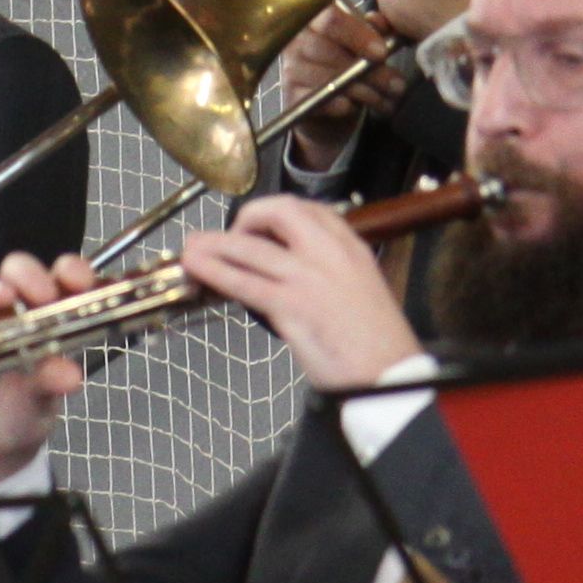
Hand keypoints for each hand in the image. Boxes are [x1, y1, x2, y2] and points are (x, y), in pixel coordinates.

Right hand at [0, 254, 101, 492]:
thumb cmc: (19, 421)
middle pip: (19, 273)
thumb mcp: (37, 407)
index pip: (64, 282)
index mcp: (50, 323)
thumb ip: (47, 385)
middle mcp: (14, 313)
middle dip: (27, 275)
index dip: (73, 272)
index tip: (78, 280)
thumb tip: (70, 375)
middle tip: (36, 295)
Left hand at [177, 198, 426, 395]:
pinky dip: (216, 272)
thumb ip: (330, 275)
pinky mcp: (292, 306)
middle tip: (229, 235)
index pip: (311, 208)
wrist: (390, 374)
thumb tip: (290, 274)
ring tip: (191, 248)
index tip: (259, 224)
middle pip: (280, 212)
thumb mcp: (362, 290)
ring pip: (251, 248)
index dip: (277, 212)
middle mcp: (330, 254)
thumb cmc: (378, 344)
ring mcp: (309, 277)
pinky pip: (245, 282)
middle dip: (246, 217)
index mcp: (351, 248)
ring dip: (215, 245)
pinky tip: (199, 271)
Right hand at [269, 2, 404, 174]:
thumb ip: (374, 28)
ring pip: (330, 80)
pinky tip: (356, 106)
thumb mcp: (363, 39)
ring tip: (387, 99)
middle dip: (370, 71)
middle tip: (397, 84)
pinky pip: (320, 101)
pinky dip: (342, 105)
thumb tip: (381, 24)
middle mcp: (296, 40)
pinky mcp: (292, 96)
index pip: (330, 18)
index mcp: (314, 18)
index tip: (382, 52)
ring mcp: (291, 68)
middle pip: (332, 52)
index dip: (358, 35)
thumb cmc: (346, 59)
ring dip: (364, 92)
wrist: (324, 96)